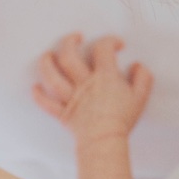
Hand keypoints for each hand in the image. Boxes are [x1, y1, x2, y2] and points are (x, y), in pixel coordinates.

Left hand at [32, 34, 152, 142]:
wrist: (105, 141)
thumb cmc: (122, 119)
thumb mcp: (141, 96)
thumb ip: (143, 77)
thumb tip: (137, 66)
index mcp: (104, 77)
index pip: (103, 49)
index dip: (109, 41)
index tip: (116, 45)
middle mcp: (84, 83)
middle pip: (69, 57)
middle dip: (69, 42)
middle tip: (75, 38)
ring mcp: (70, 98)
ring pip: (52, 77)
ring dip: (46, 63)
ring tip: (48, 55)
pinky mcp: (62, 113)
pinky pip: (46, 103)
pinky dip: (39, 96)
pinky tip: (36, 88)